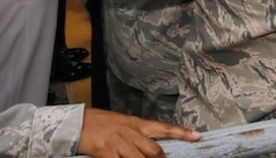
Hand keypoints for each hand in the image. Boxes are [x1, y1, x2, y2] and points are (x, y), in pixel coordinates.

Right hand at [77, 108, 200, 157]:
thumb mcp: (122, 124)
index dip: (181, 133)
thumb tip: (154, 149)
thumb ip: (138, 135)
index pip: (164, 128)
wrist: (77, 122)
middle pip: (155, 150)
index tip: (197, 136)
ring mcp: (119, 143)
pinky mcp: (107, 152)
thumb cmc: (100, 123)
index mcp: (136, 123)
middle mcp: (131, 132)